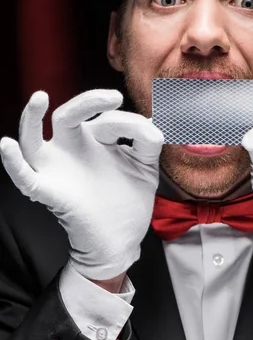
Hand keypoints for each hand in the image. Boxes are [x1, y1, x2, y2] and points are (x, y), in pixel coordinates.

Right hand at [0, 89, 163, 279]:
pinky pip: (24, 177)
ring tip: (39, 98)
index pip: (103, 117)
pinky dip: (13, 162)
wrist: (121, 242)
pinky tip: (7, 146)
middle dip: (88, 102)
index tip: (149, 131)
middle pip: (68, 115)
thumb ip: (148, 141)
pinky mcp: (49, 193)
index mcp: (93, 141)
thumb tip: (152, 119)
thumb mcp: (144, 166)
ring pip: (33, 139)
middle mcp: (71, 150)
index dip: (125, 121)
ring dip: (30, 117)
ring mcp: (57, 170)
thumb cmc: (128, 201)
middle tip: (115, 97)